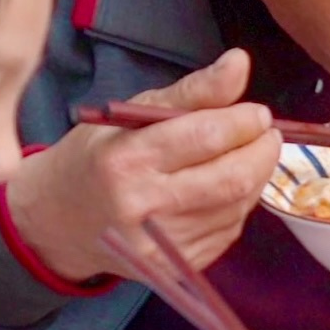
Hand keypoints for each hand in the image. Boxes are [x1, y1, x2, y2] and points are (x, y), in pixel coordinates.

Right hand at [3, 50, 281, 283]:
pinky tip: (223, 190)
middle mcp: (143, 206)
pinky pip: (229, 230)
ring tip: (243, 157)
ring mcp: (161, 244)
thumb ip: (192, 91)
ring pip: (238, 205)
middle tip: (267, 134)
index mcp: (126, 160)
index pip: (207, 136)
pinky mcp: (176, 268)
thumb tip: (240, 61)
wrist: (63, 220)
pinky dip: (237, 204)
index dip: (245, 121)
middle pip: (233, 178)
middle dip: (262, 151)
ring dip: (254, 177)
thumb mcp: (132, 114)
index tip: (258, 113)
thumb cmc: (99, 156)